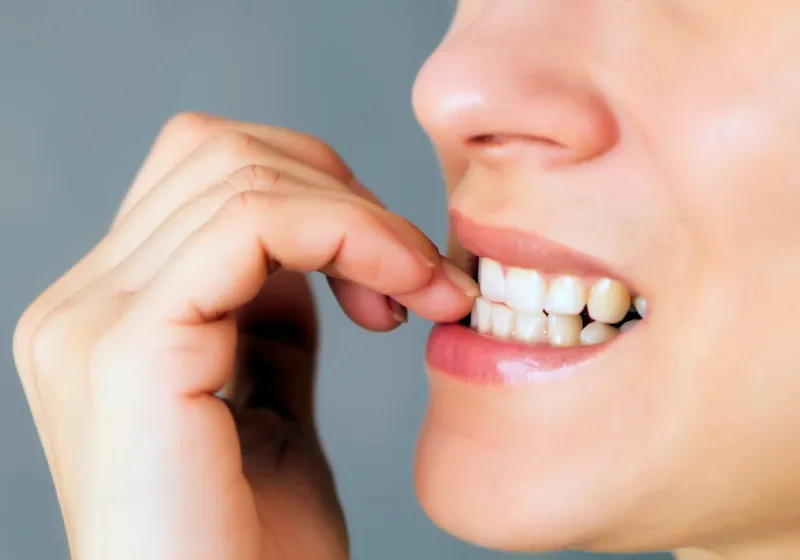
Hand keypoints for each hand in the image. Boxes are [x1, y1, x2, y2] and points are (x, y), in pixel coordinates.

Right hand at [13, 113, 476, 559]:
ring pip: (240, 171)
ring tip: (422, 288)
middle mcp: (83, 305)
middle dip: (342, 193)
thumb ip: (270, 325)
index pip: (208, 177)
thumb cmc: (256, 551)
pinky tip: (400, 292)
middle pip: (219, 153)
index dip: (321, 199)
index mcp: (110, 316)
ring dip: (361, 216)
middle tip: (418, 271)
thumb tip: (302, 257)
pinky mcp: (129, 348)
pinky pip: (254, 222)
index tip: (401, 273)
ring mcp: (94, 320)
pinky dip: (349, 234)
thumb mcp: (270, 408)